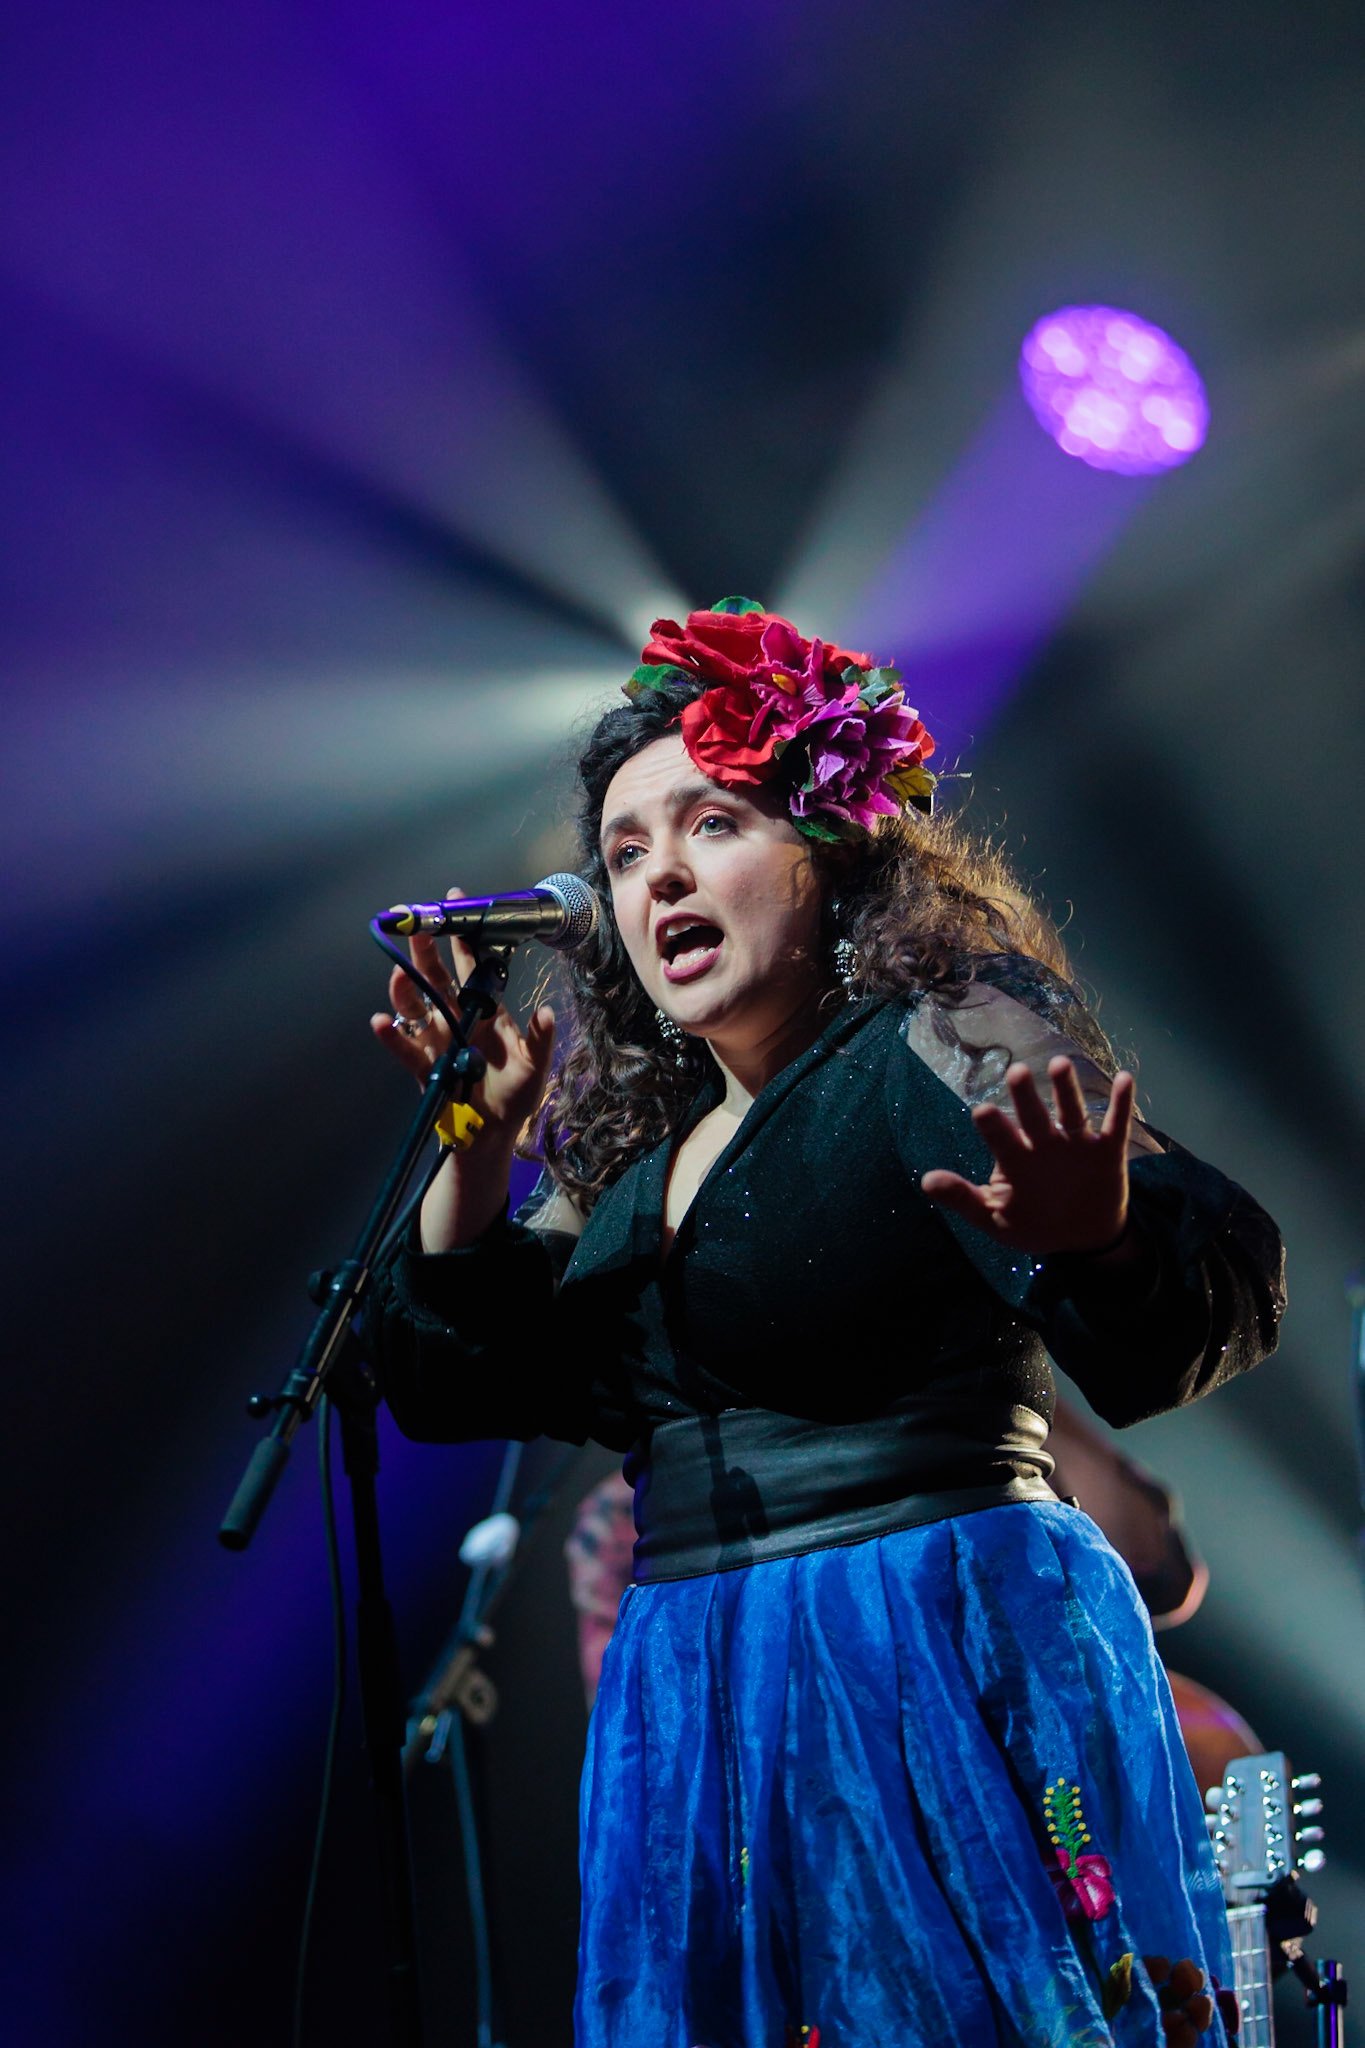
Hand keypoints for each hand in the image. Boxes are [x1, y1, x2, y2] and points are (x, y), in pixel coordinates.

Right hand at [370, 886, 555, 1147]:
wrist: (492, 1135)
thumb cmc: (515, 1097)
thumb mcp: (535, 1066)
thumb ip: (539, 1039)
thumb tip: (544, 1012)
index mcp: (484, 1011)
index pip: (472, 966)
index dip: (463, 937)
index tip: (454, 905)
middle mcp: (456, 1019)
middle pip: (436, 977)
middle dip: (425, 951)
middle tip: (414, 924)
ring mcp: (437, 1041)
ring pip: (415, 1006)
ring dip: (405, 989)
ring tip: (399, 972)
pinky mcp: (424, 1067)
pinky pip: (404, 1048)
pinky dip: (392, 1037)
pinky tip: (381, 1023)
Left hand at [920, 1057, 1135, 1258]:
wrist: (1084, 1237)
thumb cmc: (1034, 1224)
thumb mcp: (995, 1219)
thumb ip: (963, 1199)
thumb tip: (925, 1181)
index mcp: (1016, 1160)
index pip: (1002, 1140)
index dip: (994, 1127)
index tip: (983, 1111)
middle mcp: (1044, 1145)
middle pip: (1034, 1117)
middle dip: (1026, 1097)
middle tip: (1017, 1073)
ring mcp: (1076, 1145)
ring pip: (1071, 1112)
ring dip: (1067, 1090)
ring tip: (1060, 1065)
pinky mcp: (1106, 1152)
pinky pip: (1115, 1125)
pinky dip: (1121, 1104)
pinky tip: (1126, 1079)